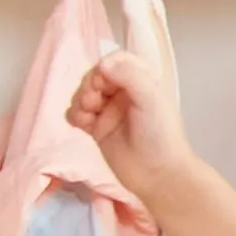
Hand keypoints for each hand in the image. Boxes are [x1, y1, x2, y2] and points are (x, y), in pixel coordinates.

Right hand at [67, 40, 192, 205]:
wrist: (158, 175)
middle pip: (96, 76)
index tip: (102, 81)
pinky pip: (77, 114)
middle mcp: (125, 92)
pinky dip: (75, 115)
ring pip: (83, 93)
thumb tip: (102, 64)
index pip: (116, 60)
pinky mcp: (98, 128)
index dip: (104, 67)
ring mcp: (110, 110)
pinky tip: (82, 124)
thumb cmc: (160, 134)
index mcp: (142, 80)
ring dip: (80, 100)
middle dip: (89, 85)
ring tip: (88, 115)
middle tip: (93, 102)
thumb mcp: (150, 98)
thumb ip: (129, 75)